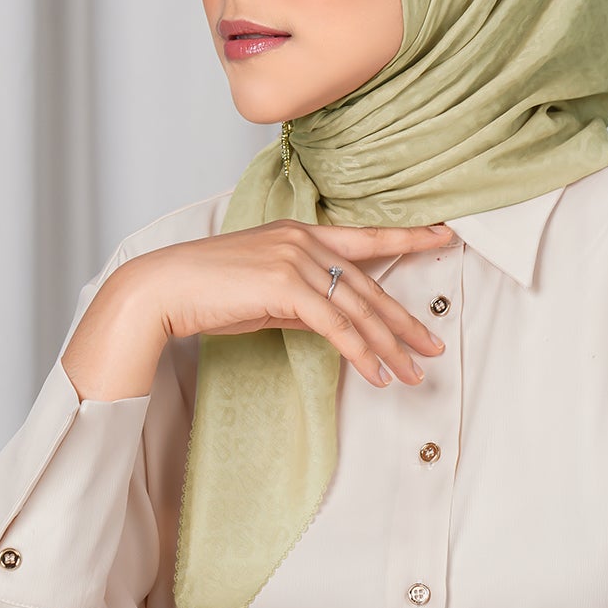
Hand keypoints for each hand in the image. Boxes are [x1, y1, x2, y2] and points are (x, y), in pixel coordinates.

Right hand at [129, 217, 455, 389]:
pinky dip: (362, 354)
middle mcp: (304, 240)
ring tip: (414, 372)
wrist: (163, 288)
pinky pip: (337, 326)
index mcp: (300, 233)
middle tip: (434, 345)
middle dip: (404, 321)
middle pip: (369, 286)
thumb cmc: (205, 291)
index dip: (408, 237)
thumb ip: (302, 299)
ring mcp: (297, 260)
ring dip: (390, 347)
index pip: (365, 237)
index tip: (444, 235)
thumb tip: (333, 323)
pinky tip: (378, 374)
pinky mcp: (287, 287)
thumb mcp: (264, 291)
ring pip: (359, 310)